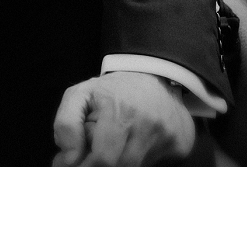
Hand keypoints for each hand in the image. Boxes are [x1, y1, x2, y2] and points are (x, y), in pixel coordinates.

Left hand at [52, 72, 194, 165]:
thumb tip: (66, 160)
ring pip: (135, 169)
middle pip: (119, 168)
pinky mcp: (181, 146)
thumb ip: (66, 125)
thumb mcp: (79, 95)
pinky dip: (138, 162)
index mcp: (119, 110)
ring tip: (111, 145)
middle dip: (99, 167)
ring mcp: (167, 137)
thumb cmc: (111, 90)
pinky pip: (153, 166)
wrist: (154, 77)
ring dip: (118, 164)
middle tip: (89, 157)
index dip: (84, 168)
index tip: (71, 166)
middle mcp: (148, 125)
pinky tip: (133, 145)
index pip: (103, 159)